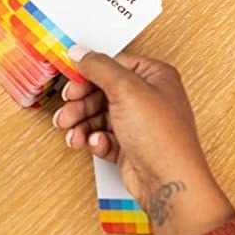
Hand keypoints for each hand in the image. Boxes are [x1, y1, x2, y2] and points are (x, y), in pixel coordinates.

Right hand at [53, 50, 234, 234]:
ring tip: (72, 134)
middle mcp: (148, 98)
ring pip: (99, 116)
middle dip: (80, 104)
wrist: (169, 182)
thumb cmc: (161, 137)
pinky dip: (94, 140)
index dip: (89, 74)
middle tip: (66, 112)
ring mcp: (139, 123)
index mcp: (155, 76)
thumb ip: (99, 67)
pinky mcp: (130, 146)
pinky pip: (103, 136)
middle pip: (102, 91)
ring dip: (82, 124)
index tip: (70, 82)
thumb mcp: (126, 90)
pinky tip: (96, 144)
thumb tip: (80, 52)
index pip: (113, 65)